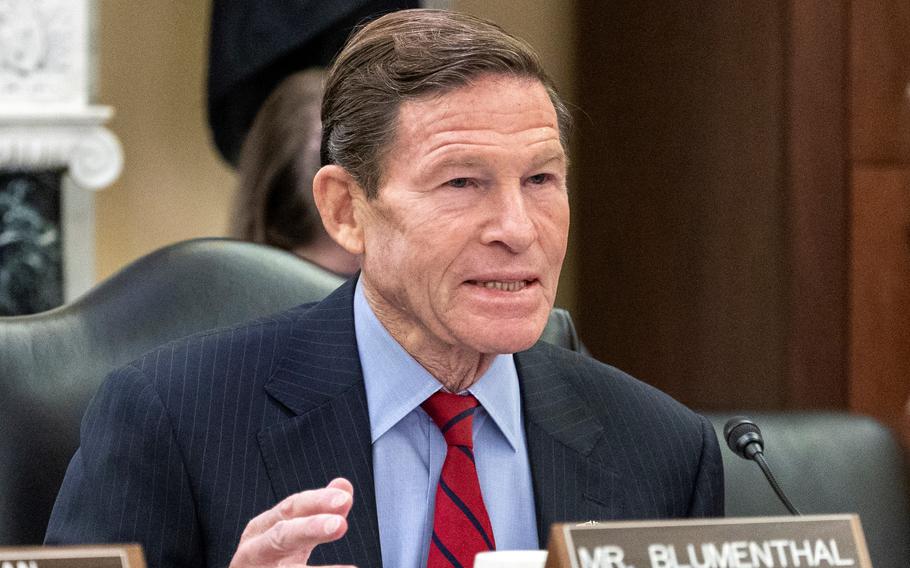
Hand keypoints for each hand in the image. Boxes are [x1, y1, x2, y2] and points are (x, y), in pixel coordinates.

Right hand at [229, 477, 355, 566]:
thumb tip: (343, 485)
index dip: (318, 502)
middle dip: (310, 528)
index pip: (292, 508)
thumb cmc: (268, 559)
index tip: (345, 499)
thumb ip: (316, 509)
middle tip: (340, 525)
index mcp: (262, 528)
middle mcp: (254, 551)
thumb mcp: (289, 530)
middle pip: (282, 535)